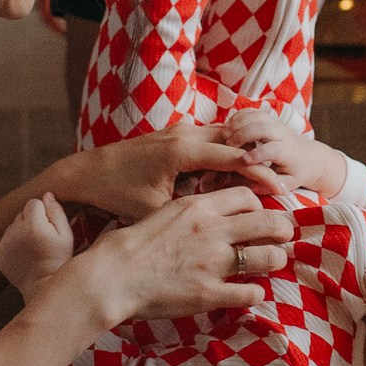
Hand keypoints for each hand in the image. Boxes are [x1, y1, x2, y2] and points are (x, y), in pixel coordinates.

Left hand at [0, 192, 74, 299]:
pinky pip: (6, 239)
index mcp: (32, 225)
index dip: (44, 213)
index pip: (34, 203)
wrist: (43, 286)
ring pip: (13, 226)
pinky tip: (26, 255)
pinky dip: (14, 244)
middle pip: (22, 213)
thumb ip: (57, 211)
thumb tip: (47, 195)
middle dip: (32, 220)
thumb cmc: (60, 260)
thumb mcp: (66, 235)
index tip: (50, 227)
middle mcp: (15, 232)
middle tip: (43, 238)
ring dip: (22, 231)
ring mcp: (4, 244)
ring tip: (35, 247)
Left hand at [51, 125, 285, 223]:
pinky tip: (232, 175)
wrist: (85, 173)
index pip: (233, 157)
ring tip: (262, 180)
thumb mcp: (154, 209)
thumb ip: (188, 214)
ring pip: (223, 137)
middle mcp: (183, 134)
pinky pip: (208, 139)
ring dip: (241, 156)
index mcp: (182, 150)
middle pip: (234, 141)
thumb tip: (218, 235)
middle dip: (257, 162)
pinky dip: (224, 153)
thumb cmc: (116, 194)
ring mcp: (177, 131)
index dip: (259, 174)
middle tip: (279, 185)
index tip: (281, 191)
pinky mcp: (172, 135)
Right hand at [88, 184, 292, 322]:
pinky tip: (249, 291)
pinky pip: (251, 292)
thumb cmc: (133, 244)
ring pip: (269, 257)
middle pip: (269, 222)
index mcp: (198, 207)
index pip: (248, 196)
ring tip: (272, 262)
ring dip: (275, 259)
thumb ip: (195, 210)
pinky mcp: (209, 293)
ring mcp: (213, 263)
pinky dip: (255, 293)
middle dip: (283, 228)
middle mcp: (212, 231)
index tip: (261, 215)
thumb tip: (216, 210)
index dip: (260, 205)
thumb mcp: (164, 210)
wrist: (112, 275)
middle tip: (285, 235)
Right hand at [220, 105, 315, 183]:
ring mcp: (275, 124)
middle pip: (263, 127)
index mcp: (288, 152)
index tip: (242, 160)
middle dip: (243, 134)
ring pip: (256, 115)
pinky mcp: (268, 119)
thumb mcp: (288, 184)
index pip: (273, 149)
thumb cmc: (296, 173)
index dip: (257, 153)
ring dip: (238, 122)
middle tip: (227, 145)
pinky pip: (253, 111)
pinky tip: (228, 126)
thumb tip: (253, 186)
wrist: (308, 157)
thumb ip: (272, 185)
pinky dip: (239, 116)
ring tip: (224, 135)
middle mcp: (282, 134)